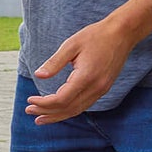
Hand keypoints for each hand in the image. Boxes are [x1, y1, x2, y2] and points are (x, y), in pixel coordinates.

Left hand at [26, 15, 140, 123]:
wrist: (122, 33)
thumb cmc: (95, 36)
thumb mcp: (71, 45)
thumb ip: (54, 62)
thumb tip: (38, 75)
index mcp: (86, 77)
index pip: (61, 99)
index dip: (44, 103)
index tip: (29, 100)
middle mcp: (96, 87)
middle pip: (68, 108)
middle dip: (47, 112)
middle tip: (29, 111)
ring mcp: (102, 89)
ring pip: (77, 110)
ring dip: (58, 115)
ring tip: (40, 118)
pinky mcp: (104, 88)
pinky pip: (85, 104)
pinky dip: (69, 110)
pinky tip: (59, 110)